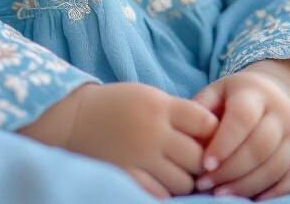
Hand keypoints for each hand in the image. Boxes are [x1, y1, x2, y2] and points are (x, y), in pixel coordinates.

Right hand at [64, 82, 219, 198]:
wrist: (76, 118)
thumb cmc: (118, 105)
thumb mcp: (149, 96)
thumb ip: (179, 113)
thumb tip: (213, 135)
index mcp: (160, 107)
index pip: (205, 122)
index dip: (211, 131)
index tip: (206, 135)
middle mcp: (153, 133)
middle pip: (198, 157)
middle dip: (200, 160)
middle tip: (193, 158)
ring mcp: (140, 159)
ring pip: (183, 182)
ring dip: (184, 179)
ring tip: (174, 170)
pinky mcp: (127, 178)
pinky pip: (160, 195)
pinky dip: (164, 191)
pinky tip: (158, 181)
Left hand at [190, 69, 289, 200]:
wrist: (275, 97)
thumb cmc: (235, 99)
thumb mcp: (217, 92)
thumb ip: (200, 109)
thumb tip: (187, 137)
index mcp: (255, 93)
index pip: (243, 118)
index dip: (224, 143)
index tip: (204, 164)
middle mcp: (281, 113)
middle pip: (259, 147)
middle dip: (230, 170)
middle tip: (204, 184)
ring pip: (274, 166)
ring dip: (245, 186)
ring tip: (219, 194)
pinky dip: (273, 194)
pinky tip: (250, 200)